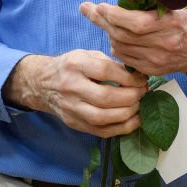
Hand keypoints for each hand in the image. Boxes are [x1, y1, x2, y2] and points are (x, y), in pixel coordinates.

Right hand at [2, 50, 146, 137]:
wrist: (43, 84)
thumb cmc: (72, 66)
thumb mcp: (87, 55)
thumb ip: (110, 63)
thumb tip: (137, 75)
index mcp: (75, 64)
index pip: (105, 71)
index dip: (128, 77)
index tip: (141, 79)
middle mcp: (71, 87)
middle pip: (105, 97)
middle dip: (130, 96)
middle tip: (143, 93)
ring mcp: (71, 108)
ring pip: (102, 117)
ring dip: (127, 113)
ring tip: (139, 105)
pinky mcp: (74, 124)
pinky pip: (100, 131)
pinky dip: (121, 128)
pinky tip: (134, 120)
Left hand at [79, 2, 186, 75]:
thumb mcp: (177, 6)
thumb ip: (155, 2)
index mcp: (170, 23)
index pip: (135, 22)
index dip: (114, 15)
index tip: (100, 6)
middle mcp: (162, 43)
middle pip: (123, 35)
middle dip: (102, 20)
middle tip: (87, 9)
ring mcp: (156, 59)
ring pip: (120, 47)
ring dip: (107, 33)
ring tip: (102, 20)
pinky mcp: (152, 70)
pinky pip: (125, 59)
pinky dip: (116, 47)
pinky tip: (114, 38)